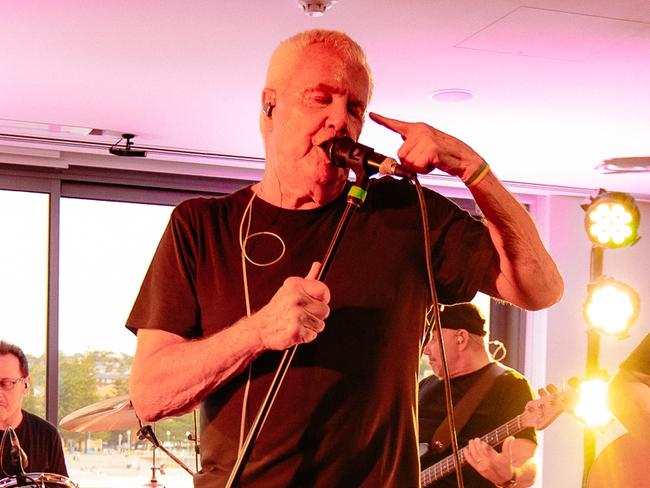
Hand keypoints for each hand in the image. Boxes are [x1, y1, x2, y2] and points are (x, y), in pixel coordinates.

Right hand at [255, 262, 329, 349]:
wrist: (261, 328)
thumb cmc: (279, 308)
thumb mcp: (291, 289)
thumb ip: (308, 279)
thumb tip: (318, 265)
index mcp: (295, 285)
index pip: (323, 290)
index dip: (324, 298)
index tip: (318, 302)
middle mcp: (295, 298)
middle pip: (325, 310)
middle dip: (317, 315)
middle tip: (303, 314)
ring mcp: (296, 314)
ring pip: (320, 324)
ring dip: (311, 326)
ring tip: (297, 322)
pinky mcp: (295, 330)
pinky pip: (313, 335)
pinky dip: (305, 336)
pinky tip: (295, 330)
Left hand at [368, 112, 484, 181]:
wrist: (464, 159)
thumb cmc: (446, 154)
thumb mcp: (427, 144)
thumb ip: (413, 144)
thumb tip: (402, 147)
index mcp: (418, 128)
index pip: (396, 124)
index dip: (382, 120)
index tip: (372, 115)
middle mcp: (420, 131)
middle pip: (400, 154)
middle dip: (411, 163)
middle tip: (426, 160)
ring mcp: (425, 139)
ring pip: (407, 162)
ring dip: (418, 167)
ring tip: (431, 161)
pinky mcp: (430, 149)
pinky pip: (417, 167)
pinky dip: (424, 170)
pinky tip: (434, 164)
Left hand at [465, 436, 516, 485]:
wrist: (504, 479)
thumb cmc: (505, 466)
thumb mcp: (508, 456)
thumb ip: (507, 446)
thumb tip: (511, 437)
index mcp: (494, 459)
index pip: (486, 450)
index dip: (483, 445)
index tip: (482, 441)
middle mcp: (487, 463)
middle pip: (479, 451)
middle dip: (476, 444)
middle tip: (476, 439)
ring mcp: (482, 466)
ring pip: (474, 455)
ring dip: (471, 447)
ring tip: (471, 442)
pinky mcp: (478, 469)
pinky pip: (470, 461)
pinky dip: (466, 455)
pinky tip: (465, 449)